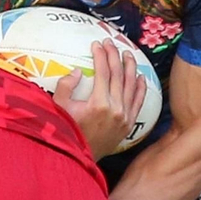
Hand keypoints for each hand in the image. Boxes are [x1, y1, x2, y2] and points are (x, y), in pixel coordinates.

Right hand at [54, 41, 147, 158]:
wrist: (81, 157)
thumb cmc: (67, 131)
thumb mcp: (60, 109)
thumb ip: (65, 87)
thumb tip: (77, 71)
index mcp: (99, 103)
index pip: (103, 72)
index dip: (100, 56)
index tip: (96, 44)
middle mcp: (115, 108)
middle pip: (118, 75)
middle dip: (114, 56)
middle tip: (110, 43)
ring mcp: (125, 116)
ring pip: (131, 86)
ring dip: (130, 67)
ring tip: (127, 53)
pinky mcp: (129, 123)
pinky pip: (138, 101)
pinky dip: (141, 88)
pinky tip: (140, 76)